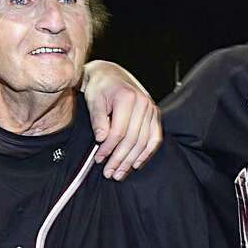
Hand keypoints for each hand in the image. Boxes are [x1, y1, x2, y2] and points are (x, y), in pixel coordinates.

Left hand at [81, 60, 161, 179]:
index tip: (99, 159)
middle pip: (132, 139)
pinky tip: (137, 164)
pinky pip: (155, 138)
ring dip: (131, 161)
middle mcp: (143, 103)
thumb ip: (97, 119)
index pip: (119, 131)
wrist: (110, 74)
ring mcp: (151, 109)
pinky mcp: (155, 114)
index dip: (108, 148)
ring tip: (120, 173)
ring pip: (143, 142)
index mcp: (127, 98)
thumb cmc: (100, 87)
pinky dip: (146, 153)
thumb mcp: (93, 99)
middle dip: (120, 159)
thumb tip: (102, 138)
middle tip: (109, 173)